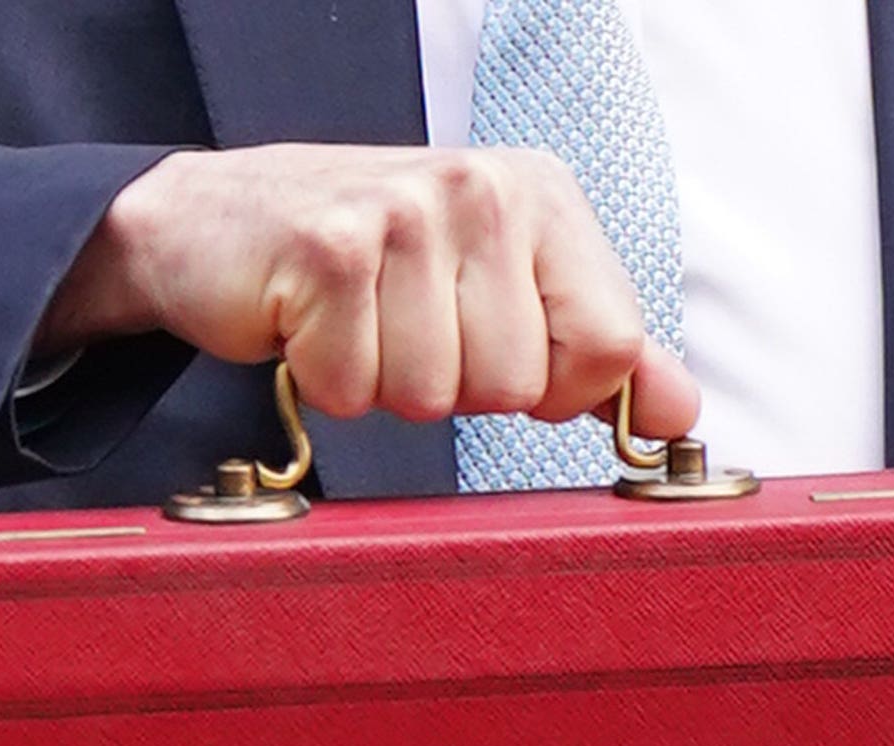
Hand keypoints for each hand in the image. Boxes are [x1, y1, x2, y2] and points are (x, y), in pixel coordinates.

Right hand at [39, 144, 699, 439]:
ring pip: (438, 395)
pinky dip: (326, 382)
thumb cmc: (364, 269)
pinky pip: (358, 388)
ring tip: (356, 325)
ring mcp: (405, 212)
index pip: (610, 346)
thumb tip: (679, 409)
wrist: (214, 227)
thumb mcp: (496, 293)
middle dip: (455, 388)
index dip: (553, 388)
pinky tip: (310, 324)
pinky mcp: (330, 249)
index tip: (490, 349)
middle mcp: (482, 188)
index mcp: (540, 196)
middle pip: (518, 384)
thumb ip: (596, 351)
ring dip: (385, 386)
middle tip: (402, 329)